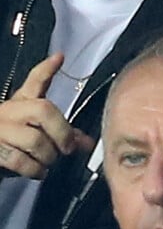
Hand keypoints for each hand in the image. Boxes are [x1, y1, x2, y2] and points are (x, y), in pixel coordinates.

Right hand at [0, 54, 94, 178]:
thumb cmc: (15, 146)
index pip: (34, 81)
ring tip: (48, 162)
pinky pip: (19, 159)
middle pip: (43, 110)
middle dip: (62, 131)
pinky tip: (38, 171)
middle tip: (68, 147)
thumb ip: (62, 134)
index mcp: (22, 103)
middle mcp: (9, 111)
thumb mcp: (37, 135)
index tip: (59, 57)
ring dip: (49, 156)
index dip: (46, 69)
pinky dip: (35, 169)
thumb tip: (87, 143)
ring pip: (35, 139)